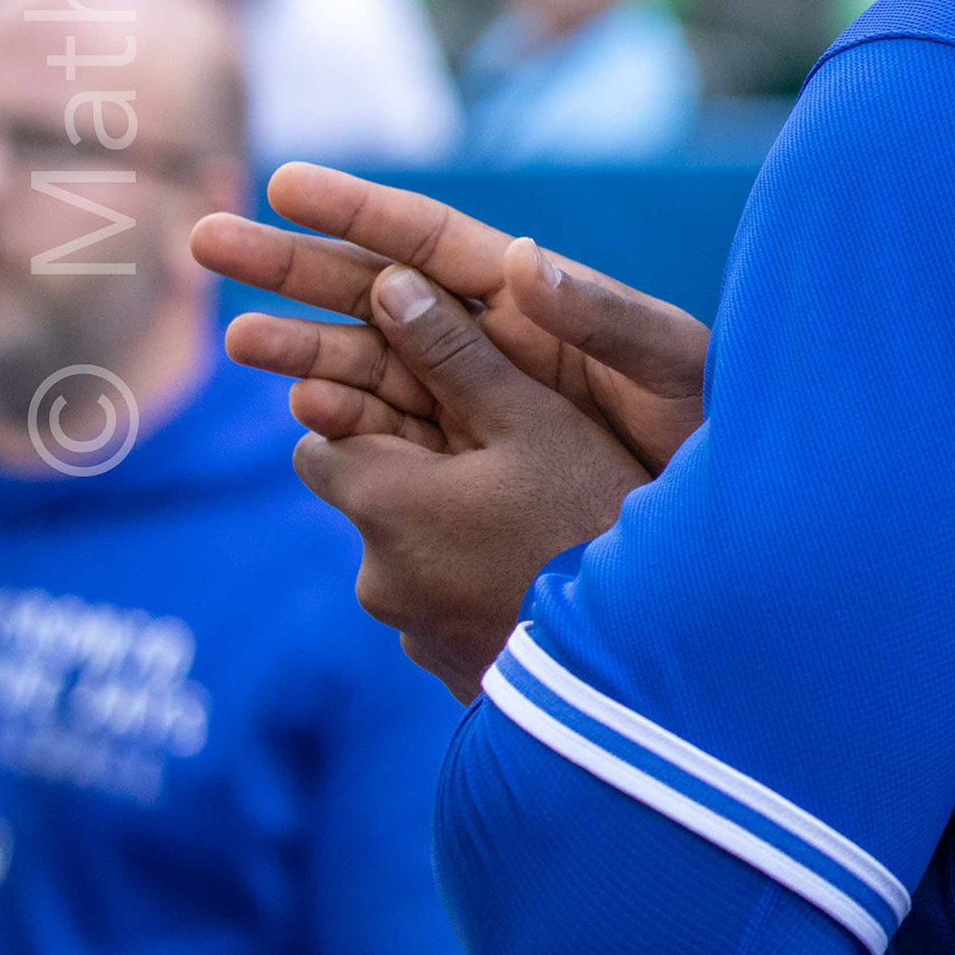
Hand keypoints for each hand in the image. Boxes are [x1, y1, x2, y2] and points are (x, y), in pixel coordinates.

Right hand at [196, 165, 708, 472]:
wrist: (725, 518)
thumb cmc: (715, 420)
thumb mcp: (671, 361)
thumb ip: (603, 315)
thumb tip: (520, 261)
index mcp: (531, 297)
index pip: (427, 239)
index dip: (356, 210)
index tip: (284, 183)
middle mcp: (489, 341)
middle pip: (372, 291)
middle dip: (291, 266)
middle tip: (202, 241)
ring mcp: (470, 402)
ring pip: (367, 364)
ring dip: (300, 348)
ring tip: (233, 336)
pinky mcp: (466, 463)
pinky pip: (393, 438)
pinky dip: (346, 425)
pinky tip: (301, 419)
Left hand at [283, 263, 651, 699]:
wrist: (637, 666)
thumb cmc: (592, 520)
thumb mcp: (535, 421)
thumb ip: (457, 356)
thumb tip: (388, 282)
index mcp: (382, 500)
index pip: (317, 435)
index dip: (358, 406)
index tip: (418, 395)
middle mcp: (377, 574)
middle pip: (367, 498)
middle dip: (411, 472)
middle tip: (489, 455)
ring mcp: (412, 633)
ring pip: (409, 557)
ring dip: (448, 534)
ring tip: (532, 522)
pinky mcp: (450, 673)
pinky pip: (445, 607)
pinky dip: (476, 585)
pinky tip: (541, 575)